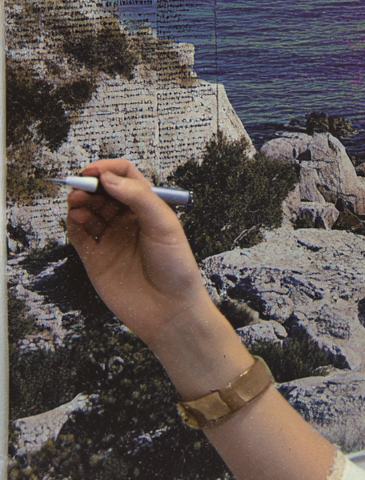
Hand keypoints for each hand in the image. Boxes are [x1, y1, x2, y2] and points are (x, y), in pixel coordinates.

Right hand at [65, 159, 213, 351]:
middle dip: (90, 185)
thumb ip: (138, 198)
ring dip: (80, 202)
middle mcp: (128, 219)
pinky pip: (78, 234)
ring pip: (88, 210)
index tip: (94, 171)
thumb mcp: (164, 225)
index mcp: (148, 207)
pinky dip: (73, 223)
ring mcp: (110, 237)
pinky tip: (75, 218)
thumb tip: (110, 178)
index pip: (125, 177)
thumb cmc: (176, 266)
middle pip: (102, 192)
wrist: (169, 309)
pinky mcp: (95, 257)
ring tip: (77, 202)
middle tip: (82, 187)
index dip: (108, 170)